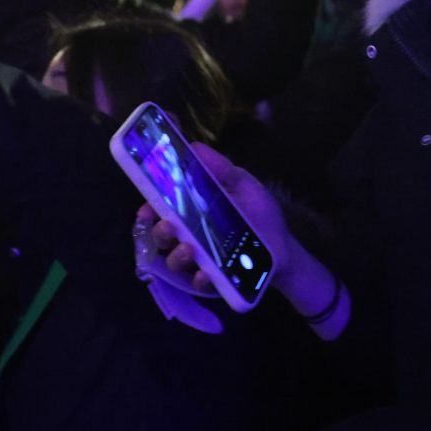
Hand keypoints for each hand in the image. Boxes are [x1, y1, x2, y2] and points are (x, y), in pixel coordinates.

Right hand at [136, 143, 305, 298]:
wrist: (284, 247)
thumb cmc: (259, 213)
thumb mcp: (242, 184)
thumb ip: (221, 169)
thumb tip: (195, 147)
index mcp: (191, 210)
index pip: (160, 208)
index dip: (147, 208)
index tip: (145, 208)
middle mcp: (189, 235)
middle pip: (160, 235)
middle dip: (158, 231)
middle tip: (168, 225)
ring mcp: (199, 260)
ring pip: (173, 261)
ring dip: (175, 255)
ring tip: (188, 249)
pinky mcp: (214, 281)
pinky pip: (197, 284)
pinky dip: (198, 279)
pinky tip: (205, 273)